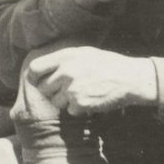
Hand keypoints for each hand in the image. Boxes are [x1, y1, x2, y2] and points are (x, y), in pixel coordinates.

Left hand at [27, 46, 156, 115]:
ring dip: (65, 101)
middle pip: (44, 88)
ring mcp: (72, 88)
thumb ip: (63, 58)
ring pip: (55, 101)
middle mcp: (65, 72)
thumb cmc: (107, 63)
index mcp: (65, 56)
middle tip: (66, 89)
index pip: (35, 68)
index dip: (33, 77)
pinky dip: (79, 109)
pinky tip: (90, 100)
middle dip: (52, 91)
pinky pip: (70, 111)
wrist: (130, 78)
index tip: (36, 81)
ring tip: (81, 93)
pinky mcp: (80, 104)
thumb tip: (43, 65)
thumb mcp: (83, 52)